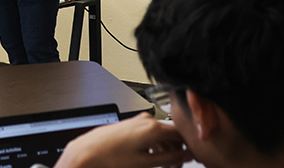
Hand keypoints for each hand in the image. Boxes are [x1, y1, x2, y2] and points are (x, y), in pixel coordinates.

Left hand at [56, 113, 192, 167]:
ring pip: (161, 134)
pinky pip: (150, 133)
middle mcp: (146, 120)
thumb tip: (187, 156)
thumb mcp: (147, 163)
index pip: (183, 133)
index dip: (190, 146)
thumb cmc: (112, 157)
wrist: (89, 151)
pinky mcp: (131, 124)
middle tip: (178, 165)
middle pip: (172, 133)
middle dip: (178, 149)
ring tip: (165, 165)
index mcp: (153, 127)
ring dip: (166, 148)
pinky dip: (155, 144)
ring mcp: (138, 121)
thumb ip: (170, 159)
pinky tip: (153, 157)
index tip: (193, 157)